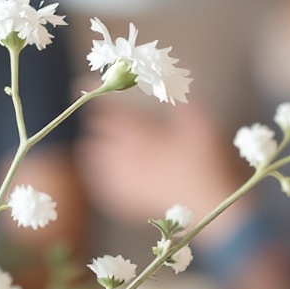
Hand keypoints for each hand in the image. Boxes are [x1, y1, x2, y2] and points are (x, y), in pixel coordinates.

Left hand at [77, 97, 241, 237]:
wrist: (207, 203)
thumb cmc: (205, 162)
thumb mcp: (199, 125)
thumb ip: (182, 105)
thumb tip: (173, 89)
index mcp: (139, 133)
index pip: (107, 110)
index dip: (95, 95)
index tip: (82, 85)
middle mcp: (124, 155)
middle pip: (95, 135)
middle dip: (96, 125)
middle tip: (98, 120)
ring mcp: (122, 179)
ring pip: (92, 161)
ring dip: (93, 150)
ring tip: (94, 146)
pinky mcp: (124, 201)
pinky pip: (101, 187)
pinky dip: (98, 177)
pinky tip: (103, 175)